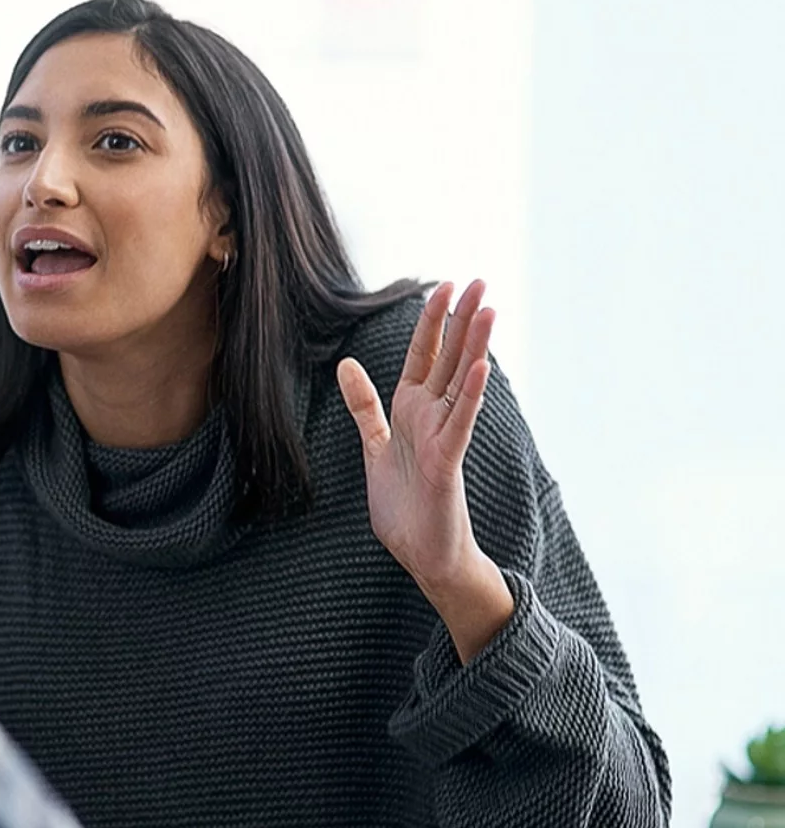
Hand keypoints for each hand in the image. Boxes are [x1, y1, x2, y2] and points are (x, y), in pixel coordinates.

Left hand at [337, 281, 514, 662]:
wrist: (422, 554)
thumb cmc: (405, 505)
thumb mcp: (376, 445)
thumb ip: (365, 405)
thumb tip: (346, 364)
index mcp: (413, 410)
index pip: (424, 355)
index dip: (432, 321)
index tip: (444, 286)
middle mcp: (433, 417)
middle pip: (450, 359)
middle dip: (462, 320)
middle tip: (481, 280)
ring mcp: (444, 437)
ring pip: (462, 382)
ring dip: (475, 346)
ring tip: (489, 309)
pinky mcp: (447, 462)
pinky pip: (461, 422)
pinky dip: (472, 394)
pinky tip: (482, 366)